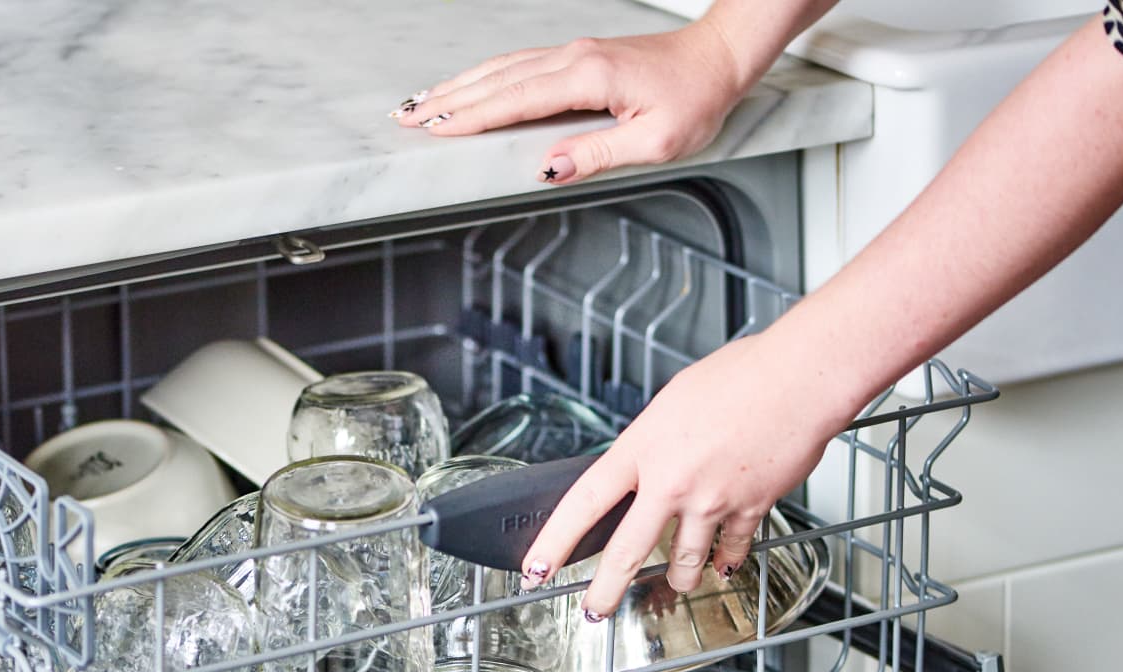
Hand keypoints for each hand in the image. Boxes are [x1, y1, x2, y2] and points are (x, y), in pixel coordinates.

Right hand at [392, 22, 745, 184]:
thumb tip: (547, 167)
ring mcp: (573, 52)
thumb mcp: (655, 141)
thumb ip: (597, 153)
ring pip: (502, 67)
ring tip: (421, 103)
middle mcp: (573, 58)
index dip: (471, 117)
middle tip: (404, 118)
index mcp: (588, 78)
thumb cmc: (696, 99)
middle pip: (496, 79)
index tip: (433, 129)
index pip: (515, 101)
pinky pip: (518, 63)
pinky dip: (485, 76)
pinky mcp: (577, 55)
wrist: (718, 57)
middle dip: (448, 100)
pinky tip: (469, 85)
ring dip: (459, 85)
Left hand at [519, 331, 858, 617]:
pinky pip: (730, 551)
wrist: (799, 379)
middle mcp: (670, 481)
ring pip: (683, 562)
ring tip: (674, 585)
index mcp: (642, 447)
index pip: (584, 502)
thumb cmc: (742, 375)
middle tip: (593, 613)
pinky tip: (722, 565)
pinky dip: (725, 562)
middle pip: (627, 551)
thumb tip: (646, 465)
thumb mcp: (672, 402)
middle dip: (605, 591)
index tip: (536, 566)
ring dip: (678, 579)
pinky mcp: (749, 509)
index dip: (555, 540)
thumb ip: (653, 441)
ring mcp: (710, 501)